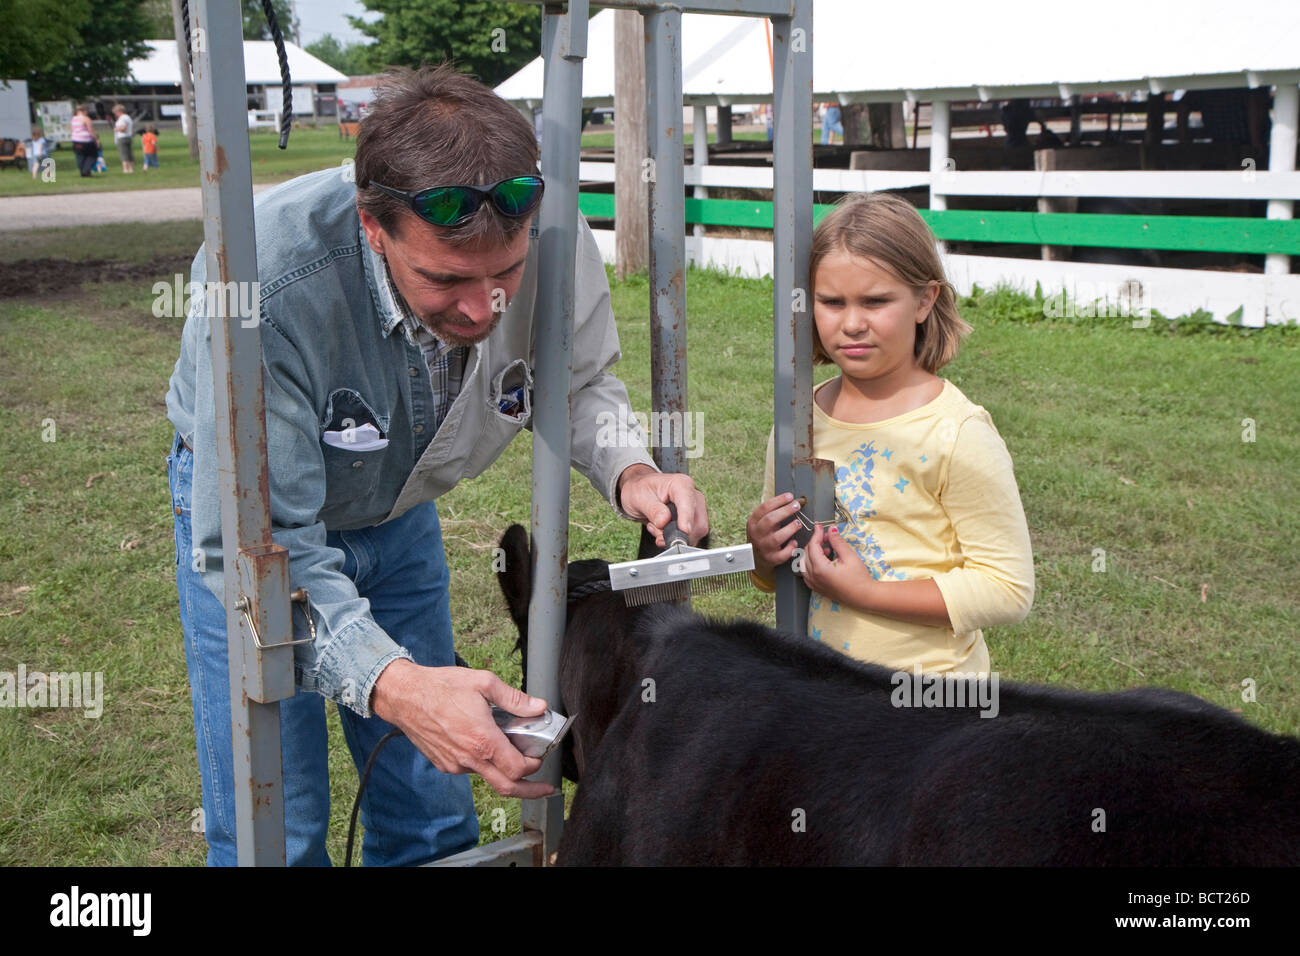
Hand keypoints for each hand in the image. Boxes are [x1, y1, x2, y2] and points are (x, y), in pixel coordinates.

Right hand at [370, 659, 556, 798]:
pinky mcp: (444, 764)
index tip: (540, 756)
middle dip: (531, 791)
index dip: (534, 766)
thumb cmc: (441, 686)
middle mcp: (469, 758)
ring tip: (510, 748)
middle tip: (546, 789)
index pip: (518, 769)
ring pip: (488, 776)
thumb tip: (538, 707)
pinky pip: (470, 770)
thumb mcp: (483, 683)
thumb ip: (514, 698)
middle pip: (507, 787)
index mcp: (483, 740)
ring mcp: (455, 764)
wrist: (404, 696)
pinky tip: (483, 743)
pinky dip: (483, 762)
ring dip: (503, 769)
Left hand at [617, 465, 708, 546]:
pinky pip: (691, 536)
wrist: (639, 492)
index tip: (683, 531)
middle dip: (676, 533)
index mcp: (681, 484)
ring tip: (656, 527)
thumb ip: (653, 510)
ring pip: (695, 532)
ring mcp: (695, 508)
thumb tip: (664, 521)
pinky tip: (662, 530)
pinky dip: (675, 537)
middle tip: (655, 529)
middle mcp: (692, 495)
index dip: (686, 518)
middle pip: (697, 522)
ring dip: (674, 536)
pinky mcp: (694, 520)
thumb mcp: (640, 498)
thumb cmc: (640, 490)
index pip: (688, 503)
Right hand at [745, 493, 802, 578]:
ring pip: (776, 538)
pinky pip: (782, 555)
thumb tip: (790, 499)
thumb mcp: (760, 522)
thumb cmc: (763, 534)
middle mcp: (756, 534)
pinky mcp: (771, 559)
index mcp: (753, 522)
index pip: (764, 508)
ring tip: (798, 524)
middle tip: (797, 506)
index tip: (790, 496)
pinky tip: (794, 542)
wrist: (755, 557)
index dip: (778, 501)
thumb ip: (771, 512)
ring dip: (790, 529)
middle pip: (770, 520)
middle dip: (785, 511)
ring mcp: (763, 547)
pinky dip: (789, 548)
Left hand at [800, 522, 872, 609]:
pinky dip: (811, 564)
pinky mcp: (816, 587)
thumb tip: (831, 530)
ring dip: (812, 553)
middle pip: (806, 553)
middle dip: (815, 542)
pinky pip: (806, 572)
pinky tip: (823, 561)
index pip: (812, 546)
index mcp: (820, 568)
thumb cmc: (858, 578)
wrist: (863, 596)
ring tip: (827, 551)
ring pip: (804, 562)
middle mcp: (813, 577)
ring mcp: (813, 583)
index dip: (816, 534)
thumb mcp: (849, 556)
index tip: (820, 527)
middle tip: (827, 538)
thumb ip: (837, 542)